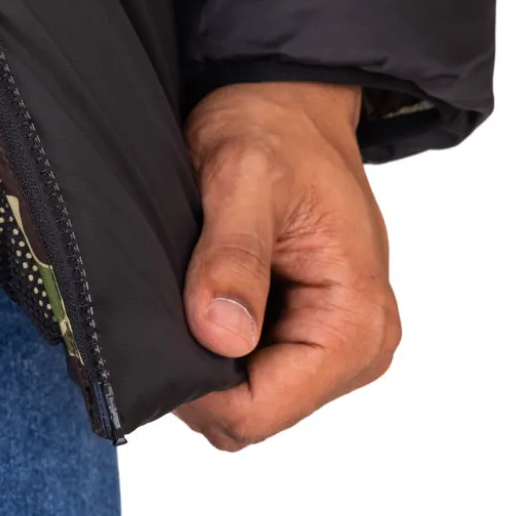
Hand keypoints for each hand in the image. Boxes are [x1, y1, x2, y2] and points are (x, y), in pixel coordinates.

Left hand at [176, 82, 398, 450]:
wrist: (286, 102)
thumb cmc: (272, 130)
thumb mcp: (242, 179)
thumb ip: (233, 258)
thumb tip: (223, 336)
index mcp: (355, 320)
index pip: (263, 412)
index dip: (198, 391)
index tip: (156, 338)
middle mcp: (358, 345)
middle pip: (254, 413)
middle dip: (200, 372)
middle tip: (168, 300)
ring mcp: (333, 344)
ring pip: (247, 398)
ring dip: (205, 355)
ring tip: (188, 286)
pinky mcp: (307, 333)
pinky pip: (248, 371)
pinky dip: (214, 342)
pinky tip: (201, 293)